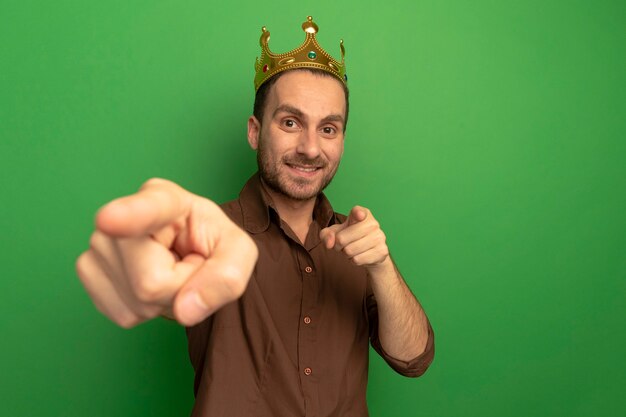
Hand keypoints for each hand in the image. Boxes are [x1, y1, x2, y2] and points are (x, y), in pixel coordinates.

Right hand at [76, 178, 257, 327]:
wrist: (190, 253)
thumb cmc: (213, 244)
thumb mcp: (239, 254)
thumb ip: (227, 277)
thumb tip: (186, 310)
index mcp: (166, 199)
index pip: (148, 208)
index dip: (128, 215)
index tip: (109, 219)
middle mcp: (124, 215)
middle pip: (150, 281)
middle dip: (180, 288)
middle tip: (187, 267)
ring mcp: (99, 243)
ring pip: (136, 301)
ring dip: (163, 302)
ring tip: (170, 273)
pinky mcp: (88, 269)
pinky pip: (122, 314)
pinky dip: (145, 311)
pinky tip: (151, 285)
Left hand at [319, 206, 389, 269]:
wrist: (371, 252)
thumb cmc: (350, 238)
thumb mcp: (335, 233)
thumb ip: (326, 235)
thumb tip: (330, 243)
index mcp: (362, 214)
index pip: (358, 212)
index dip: (358, 213)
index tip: (359, 215)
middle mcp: (373, 223)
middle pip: (342, 238)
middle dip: (338, 245)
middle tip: (343, 244)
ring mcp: (379, 237)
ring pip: (349, 251)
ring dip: (346, 254)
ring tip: (352, 249)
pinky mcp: (382, 251)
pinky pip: (358, 260)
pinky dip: (354, 261)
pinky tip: (360, 255)